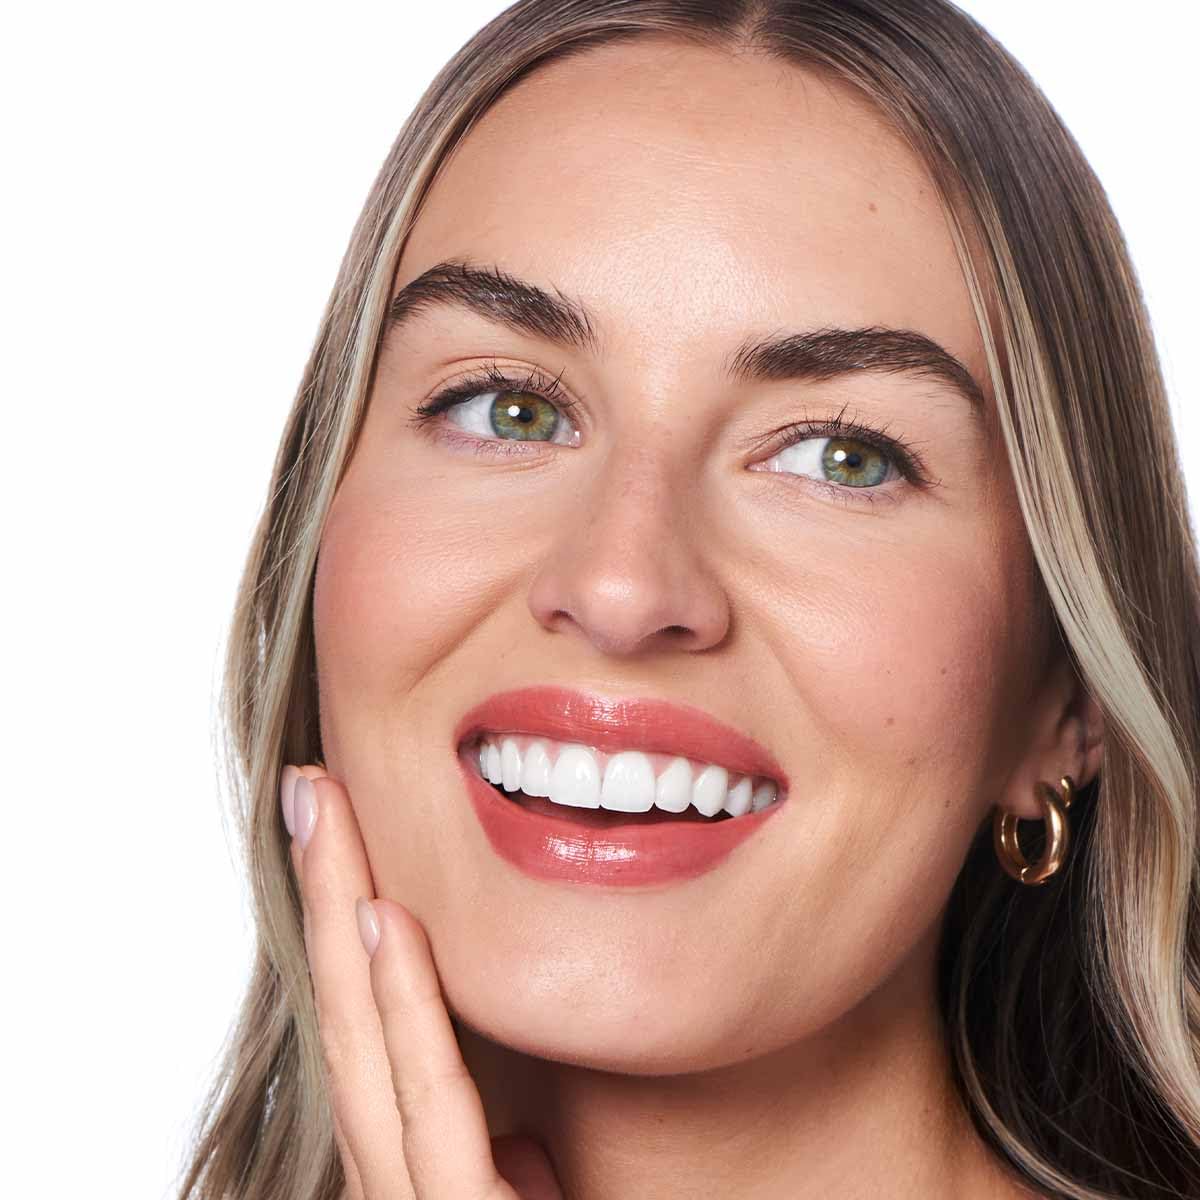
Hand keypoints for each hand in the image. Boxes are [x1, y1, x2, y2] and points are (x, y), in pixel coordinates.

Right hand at [282, 764, 563, 1198]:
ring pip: (362, 1044)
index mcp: (412, 1171)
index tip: (338, 833)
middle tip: (308, 787)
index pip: (364, 1031)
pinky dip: (407, 1007)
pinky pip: (434, 1100)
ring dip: (340, 918)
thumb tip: (520, 1143)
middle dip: (322, 894)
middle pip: (344, 1016)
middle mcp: (393, 1181)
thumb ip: (503, 1172)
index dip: (339, 927)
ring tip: (326, 817)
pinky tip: (386, 921)